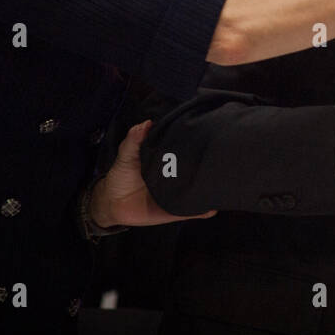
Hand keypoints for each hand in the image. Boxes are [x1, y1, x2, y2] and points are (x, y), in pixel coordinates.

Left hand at [90, 120, 215, 226]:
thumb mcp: (126, 154)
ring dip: (211, 187)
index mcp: (168, 159)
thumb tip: (147, 123)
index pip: (188, 149)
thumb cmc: (121, 175)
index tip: (209, 135)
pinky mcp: (176, 210)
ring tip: (221, 182)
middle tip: (219, 158)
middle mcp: (177, 175)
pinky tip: (212, 207)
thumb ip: (135, 139)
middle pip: (198, 170)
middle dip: (209, 165)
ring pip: (200, 190)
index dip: (198, 143)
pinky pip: (194, 211)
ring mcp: (178, 193)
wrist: (112, 204)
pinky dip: (205, 210)